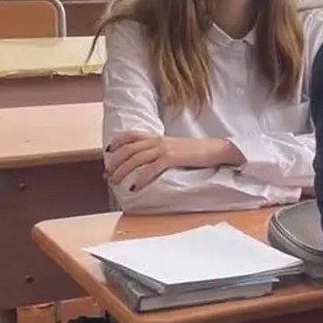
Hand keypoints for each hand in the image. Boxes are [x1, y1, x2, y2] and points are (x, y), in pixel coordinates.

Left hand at [104, 132, 243, 189]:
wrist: (215, 149)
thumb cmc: (197, 151)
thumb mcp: (175, 147)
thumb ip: (161, 150)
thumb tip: (150, 160)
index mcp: (158, 137)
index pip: (131, 135)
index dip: (117, 142)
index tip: (108, 151)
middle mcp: (158, 141)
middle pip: (129, 150)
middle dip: (115, 163)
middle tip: (107, 175)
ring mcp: (164, 149)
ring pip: (136, 159)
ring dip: (122, 171)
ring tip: (115, 182)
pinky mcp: (172, 158)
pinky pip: (151, 169)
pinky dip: (140, 178)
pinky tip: (134, 187)